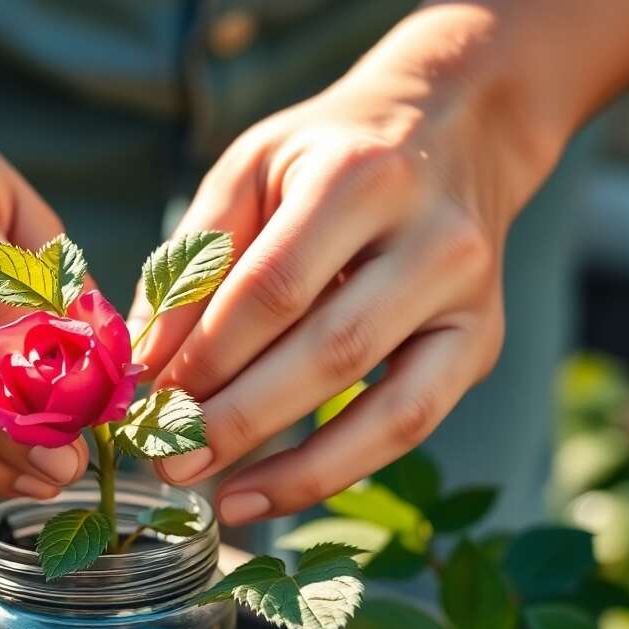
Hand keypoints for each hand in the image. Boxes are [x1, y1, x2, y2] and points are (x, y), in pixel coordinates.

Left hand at [129, 57, 553, 524]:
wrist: (452, 130)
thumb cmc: (329, 154)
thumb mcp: (251, 170)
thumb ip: (196, 258)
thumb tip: (148, 362)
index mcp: (361, 178)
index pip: (274, 287)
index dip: (208, 354)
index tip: (148, 398)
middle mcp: (432, 240)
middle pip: (329, 350)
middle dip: (238, 418)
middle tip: (166, 459)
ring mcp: (469, 299)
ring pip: (385, 407)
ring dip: (292, 466)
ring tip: (217, 497)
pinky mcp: (480, 344)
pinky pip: (411, 426)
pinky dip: (338, 470)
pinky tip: (270, 493)